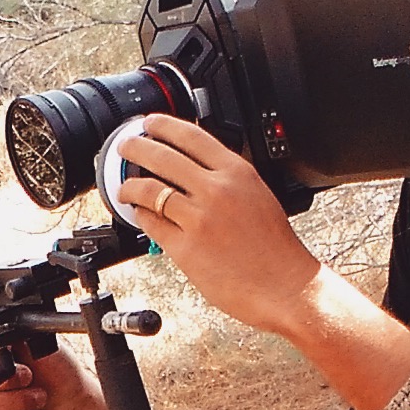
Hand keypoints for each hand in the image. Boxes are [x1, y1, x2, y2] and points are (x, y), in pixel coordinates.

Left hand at [113, 117, 327, 339]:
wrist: (284, 286)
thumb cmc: (275, 247)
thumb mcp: (258, 195)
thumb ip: (229, 180)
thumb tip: (198, 170)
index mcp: (237, 172)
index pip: (191, 136)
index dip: (163, 126)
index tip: (149, 123)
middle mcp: (217, 190)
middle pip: (163, 157)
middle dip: (136, 148)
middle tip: (126, 148)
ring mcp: (199, 219)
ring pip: (149, 190)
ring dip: (130, 186)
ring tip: (125, 188)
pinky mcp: (186, 248)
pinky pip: (152, 224)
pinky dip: (141, 216)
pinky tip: (140, 215)